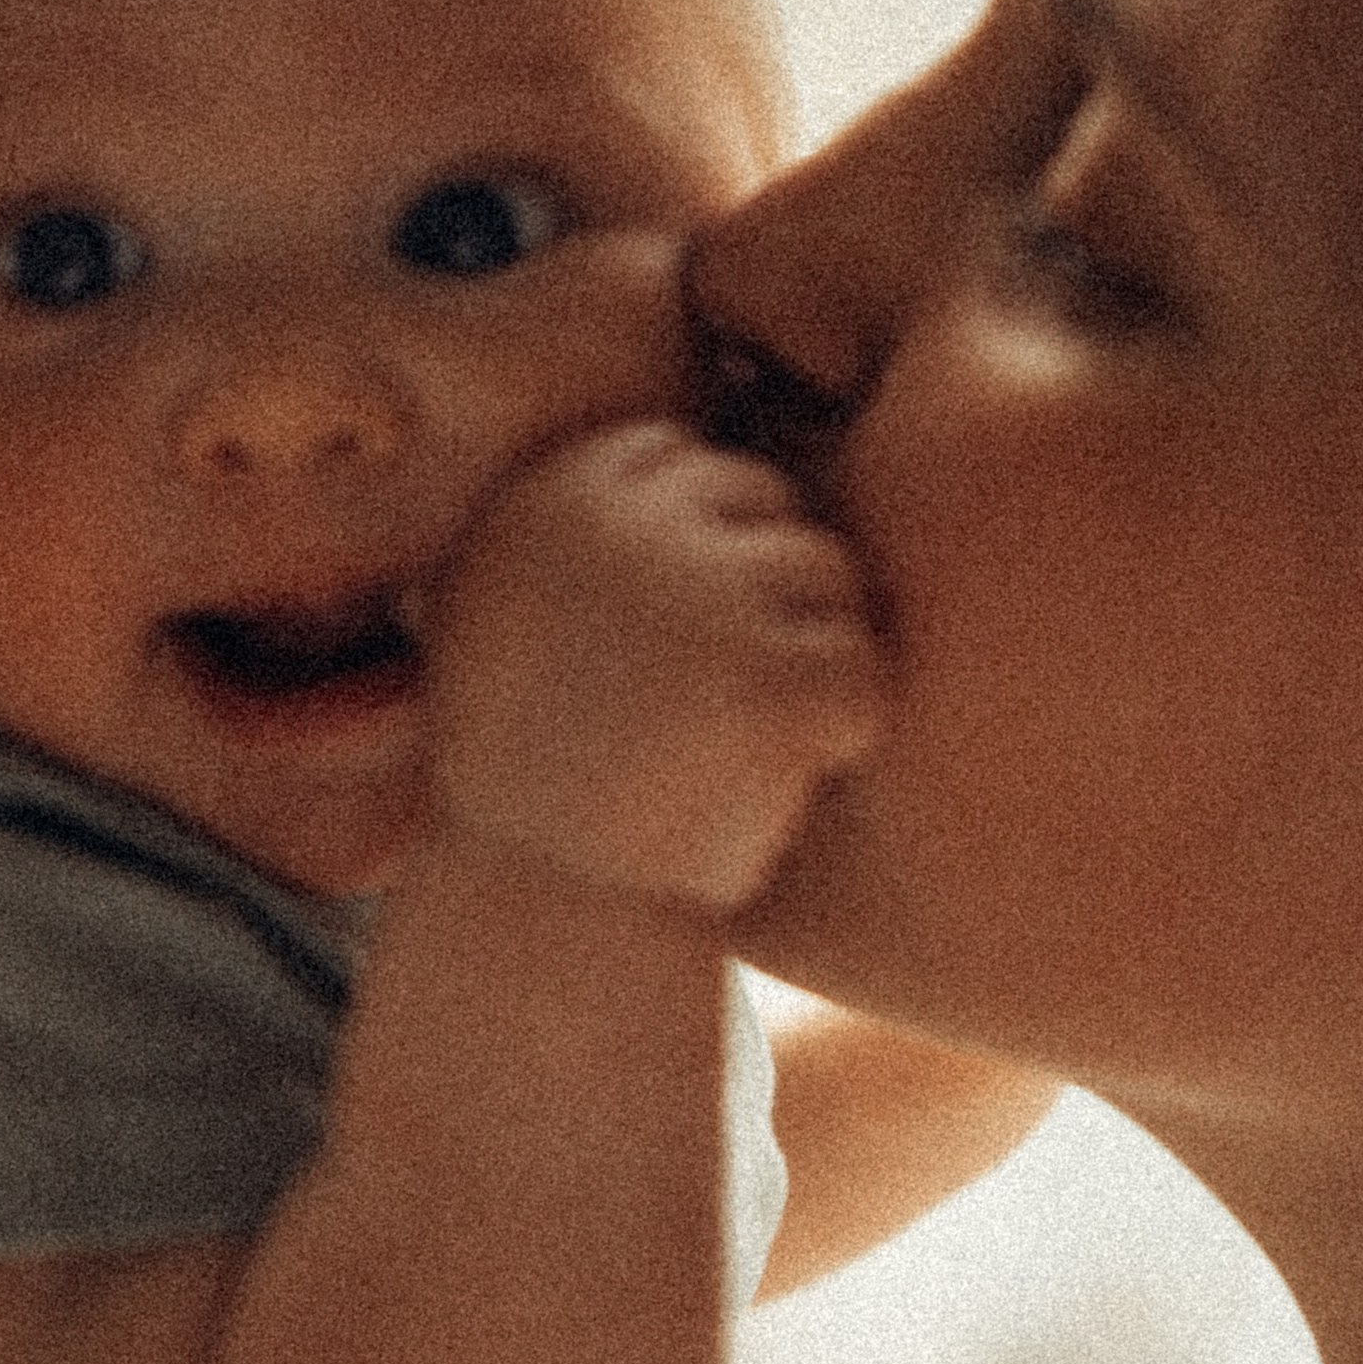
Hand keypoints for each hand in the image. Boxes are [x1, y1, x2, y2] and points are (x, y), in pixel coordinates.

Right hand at [427, 422, 884, 912]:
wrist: (535, 918)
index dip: (696, 555)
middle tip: (702, 706)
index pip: (687, 462)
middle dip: (762, 597)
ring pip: (832, 580)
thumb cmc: (525, 774)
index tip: (664, 645)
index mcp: (556, 492)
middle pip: (772, 507)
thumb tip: (682, 444)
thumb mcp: (497, 613)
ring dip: (806, 662)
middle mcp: (630, 522)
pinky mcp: (777, 681)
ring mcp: (708, 596)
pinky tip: (771, 784)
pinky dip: (840, 736)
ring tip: (726, 749)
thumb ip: (579, 524)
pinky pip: (865, 673)